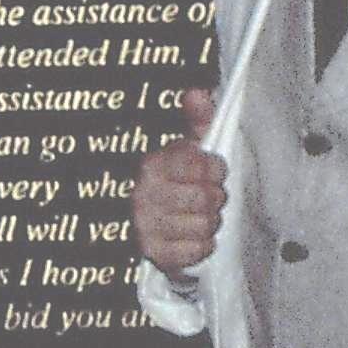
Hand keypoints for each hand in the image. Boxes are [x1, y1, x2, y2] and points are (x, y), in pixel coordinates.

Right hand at [136, 85, 228, 276]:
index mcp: (152, 164)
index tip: (209, 171)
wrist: (133, 225)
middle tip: (204, 197)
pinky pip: (197, 251)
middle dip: (214, 198)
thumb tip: (199, 92)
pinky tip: (190, 236)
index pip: (203, 165)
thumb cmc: (169, 183)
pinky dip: (200, 245)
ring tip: (196, 216)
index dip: (214, 169)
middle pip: (208, 198)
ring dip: (208, 222)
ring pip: (206, 225)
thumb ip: (195, 121)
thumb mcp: (180, 149)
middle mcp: (145, 194)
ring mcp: (147, 226)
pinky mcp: (155, 254)